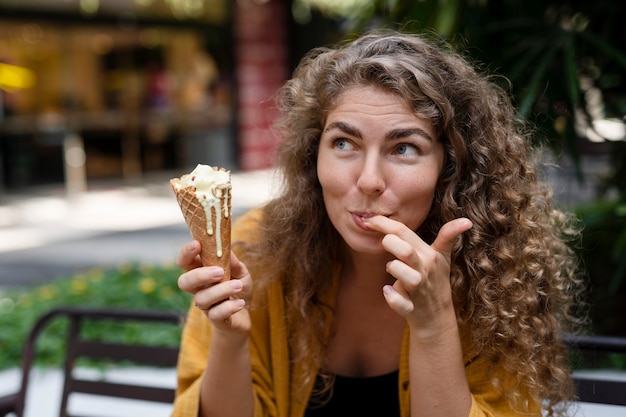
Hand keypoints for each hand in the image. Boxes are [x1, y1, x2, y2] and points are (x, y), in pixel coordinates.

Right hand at [176, 241, 251, 333]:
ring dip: (222, 290)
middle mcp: (199, 289)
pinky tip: (241, 303)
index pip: (184, 262)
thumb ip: (234, 262)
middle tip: (219, 272)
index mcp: (201, 273)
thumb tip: (227, 250)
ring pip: (202, 298)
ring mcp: (206, 305)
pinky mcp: (216, 319)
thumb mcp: (241, 272)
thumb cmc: (239, 288)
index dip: (186, 253)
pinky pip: (216, 314)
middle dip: (200, 275)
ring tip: (238, 285)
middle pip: (184, 282)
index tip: (197, 244)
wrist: (246, 314)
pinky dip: (230, 307)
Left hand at [362, 216, 471, 335]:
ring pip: (404, 275)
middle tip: (384, 244)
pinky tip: (387, 290)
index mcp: (430, 254)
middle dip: (389, 242)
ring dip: (393, 268)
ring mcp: (418, 290)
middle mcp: (424, 270)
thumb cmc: (435, 280)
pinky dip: (391, 296)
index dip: (383, 223)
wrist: (437, 317)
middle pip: (405, 250)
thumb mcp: (443, 257)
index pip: (404, 232)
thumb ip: (448, 236)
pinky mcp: (410, 308)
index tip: (369, 219)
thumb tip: (467, 220)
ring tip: (391, 267)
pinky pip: (398, 301)